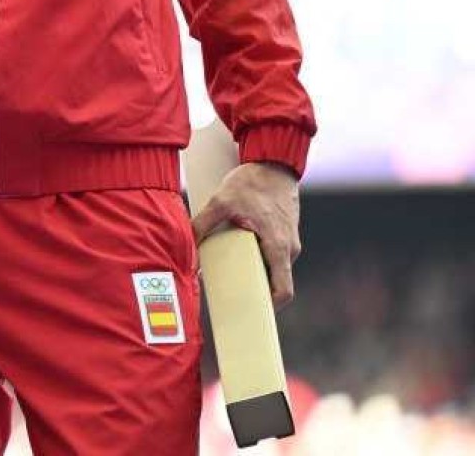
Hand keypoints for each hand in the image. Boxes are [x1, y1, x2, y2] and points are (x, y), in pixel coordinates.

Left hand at [192, 161, 301, 308]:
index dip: (270, 306)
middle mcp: (288, 248)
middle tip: (230, 296)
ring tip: (228, 274)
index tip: (252, 313)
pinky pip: (271, 253)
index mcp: (279, 247)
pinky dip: (256, 257)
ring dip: (254, 271)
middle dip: (255, 290)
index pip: (284, 290)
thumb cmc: (252, 182)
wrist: (273, 161)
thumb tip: (186, 245)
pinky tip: (236, 252)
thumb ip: (203, 224)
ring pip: (272, 266)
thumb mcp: (221, 201)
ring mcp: (288, 240)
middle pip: (275, 281)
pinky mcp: (283, 231)